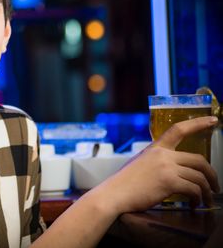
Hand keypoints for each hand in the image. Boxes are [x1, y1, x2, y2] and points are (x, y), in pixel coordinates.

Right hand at [98, 116, 219, 212]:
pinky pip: (194, 189)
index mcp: (155, 148)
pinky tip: (194, 204)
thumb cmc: (124, 182)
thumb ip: (155, 160)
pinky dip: (197, 199)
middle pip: (199, 160)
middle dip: (212, 174)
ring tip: (204, 200)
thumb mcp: (139, 162)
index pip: (179, 129)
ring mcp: (166, 168)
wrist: (113, 193)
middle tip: (215, 185)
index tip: (213, 120)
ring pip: (199, 177)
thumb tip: (171, 168)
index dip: (198, 123)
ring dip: (206, 191)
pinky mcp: (169, 182)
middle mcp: (163, 155)